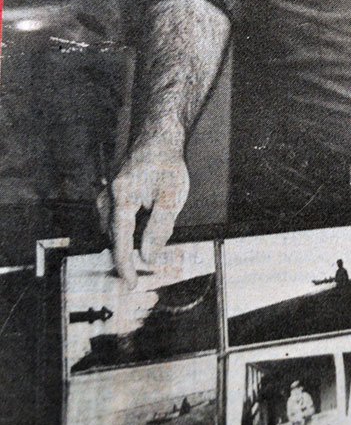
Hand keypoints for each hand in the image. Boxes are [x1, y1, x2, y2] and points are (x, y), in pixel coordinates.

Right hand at [96, 135, 189, 287]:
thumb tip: (148, 256)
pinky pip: (115, 222)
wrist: (158, 139)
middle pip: (115, 237)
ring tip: (149, 243)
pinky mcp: (109, 197)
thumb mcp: (171, 197)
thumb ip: (159, 228)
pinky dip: (127, 232)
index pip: (119, 240)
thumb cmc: (166, 164)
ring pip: (114, 231)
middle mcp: (107, 198)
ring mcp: (105, 196)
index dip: (124, 265)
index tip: (129, 284)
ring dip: (128, 242)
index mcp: (121, 197)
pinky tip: (143, 226)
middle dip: (128, 255)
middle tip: (145, 271)